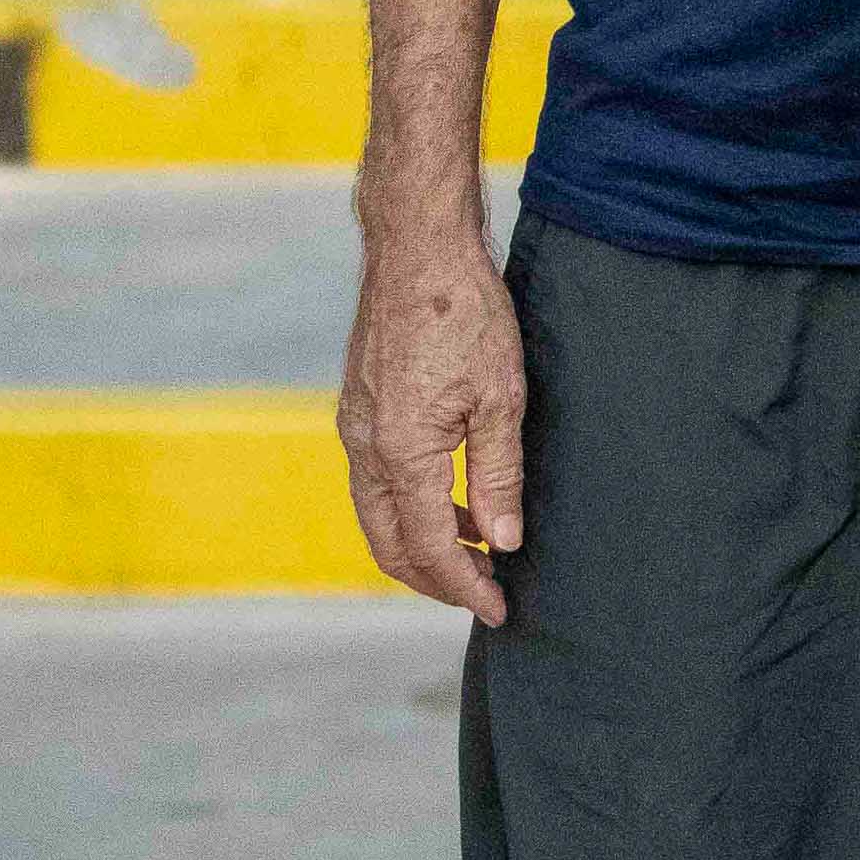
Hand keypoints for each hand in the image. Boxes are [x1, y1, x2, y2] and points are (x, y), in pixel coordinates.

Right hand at [340, 220, 528, 620]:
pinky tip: (454, 502)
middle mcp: (365, 446)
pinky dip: (412, 507)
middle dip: (434, 580)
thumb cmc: (465, 313)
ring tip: (479, 552)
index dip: (465, 587)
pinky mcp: (360, 408)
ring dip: (423, 544)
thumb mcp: (501, 399)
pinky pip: (377, 481)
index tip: (499, 610)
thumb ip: (499, 476)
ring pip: (379, 515)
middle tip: (483, 595)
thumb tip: (503, 541)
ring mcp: (355, 426)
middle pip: (390, 544)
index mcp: (400, 451)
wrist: (417, 249)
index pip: (430, 546)